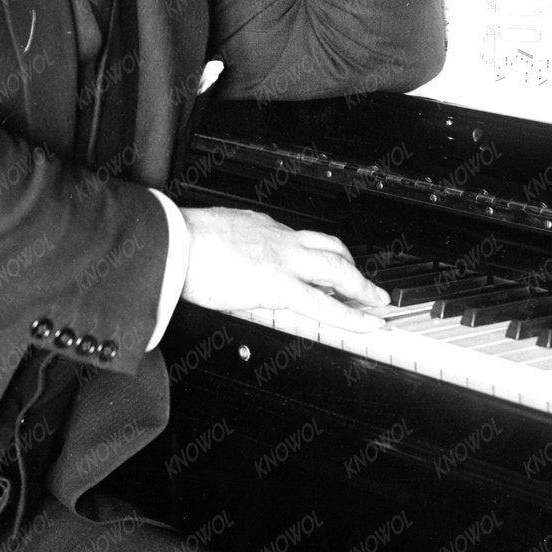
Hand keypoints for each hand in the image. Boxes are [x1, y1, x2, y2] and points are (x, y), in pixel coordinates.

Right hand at [179, 207, 390, 331]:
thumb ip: (227, 250)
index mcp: (260, 227)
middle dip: (352, 267)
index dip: (318, 255)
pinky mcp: (279, 285)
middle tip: (368, 284)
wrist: (174, 242)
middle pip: (330, 248)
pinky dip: (351, 315)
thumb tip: (224, 269)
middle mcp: (278, 239)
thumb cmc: (180, 243)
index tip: (324, 267)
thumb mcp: (211, 237)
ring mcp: (283, 260)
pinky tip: (366, 324)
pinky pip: (325, 304)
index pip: (300, 240)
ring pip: (337, 270)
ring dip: (361, 286)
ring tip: (377, 301)